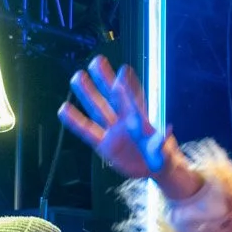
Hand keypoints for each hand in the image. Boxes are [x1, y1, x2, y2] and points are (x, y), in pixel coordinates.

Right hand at [58, 56, 204, 201]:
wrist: (154, 169)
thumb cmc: (162, 156)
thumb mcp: (164, 151)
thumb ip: (160, 142)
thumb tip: (167, 128)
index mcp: (142, 119)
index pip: (134, 99)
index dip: (129, 86)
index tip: (123, 71)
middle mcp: (125, 121)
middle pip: (112, 97)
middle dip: (104, 79)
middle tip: (96, 62)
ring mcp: (113, 131)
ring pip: (97, 109)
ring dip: (88, 93)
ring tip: (77, 77)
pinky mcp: (103, 144)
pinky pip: (86, 131)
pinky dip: (75, 121)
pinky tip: (64, 110)